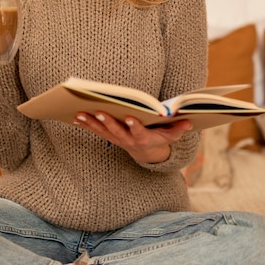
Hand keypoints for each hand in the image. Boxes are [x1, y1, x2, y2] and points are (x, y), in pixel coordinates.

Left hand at [73, 111, 191, 163]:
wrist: (147, 154)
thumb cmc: (159, 139)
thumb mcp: (171, 136)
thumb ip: (178, 129)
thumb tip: (188, 122)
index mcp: (143, 138)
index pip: (138, 132)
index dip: (134, 126)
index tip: (129, 117)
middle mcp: (127, 140)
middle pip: (116, 131)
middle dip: (107, 121)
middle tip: (99, 111)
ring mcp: (117, 140)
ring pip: (102, 131)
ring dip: (91, 122)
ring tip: (80, 113)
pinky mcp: (109, 138)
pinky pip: (96, 131)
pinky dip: (86, 124)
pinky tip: (75, 117)